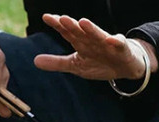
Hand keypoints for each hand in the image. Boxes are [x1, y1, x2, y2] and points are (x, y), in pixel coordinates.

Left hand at [34, 14, 158, 79]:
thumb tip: (35, 61)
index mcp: (81, 42)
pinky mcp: (121, 50)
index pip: (67, 32)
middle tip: (62, 18)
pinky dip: (115, 42)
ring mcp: (107, 44)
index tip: (46, 17)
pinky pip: (119, 45)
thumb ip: (56, 63)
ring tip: (83, 22)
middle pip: (80, 31)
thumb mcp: (75, 65)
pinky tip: (111, 39)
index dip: (58, 25)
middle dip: (72, 25)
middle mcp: (92, 40)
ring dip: (91, 29)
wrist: (124, 67)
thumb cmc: (99, 63)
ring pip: (98, 35)